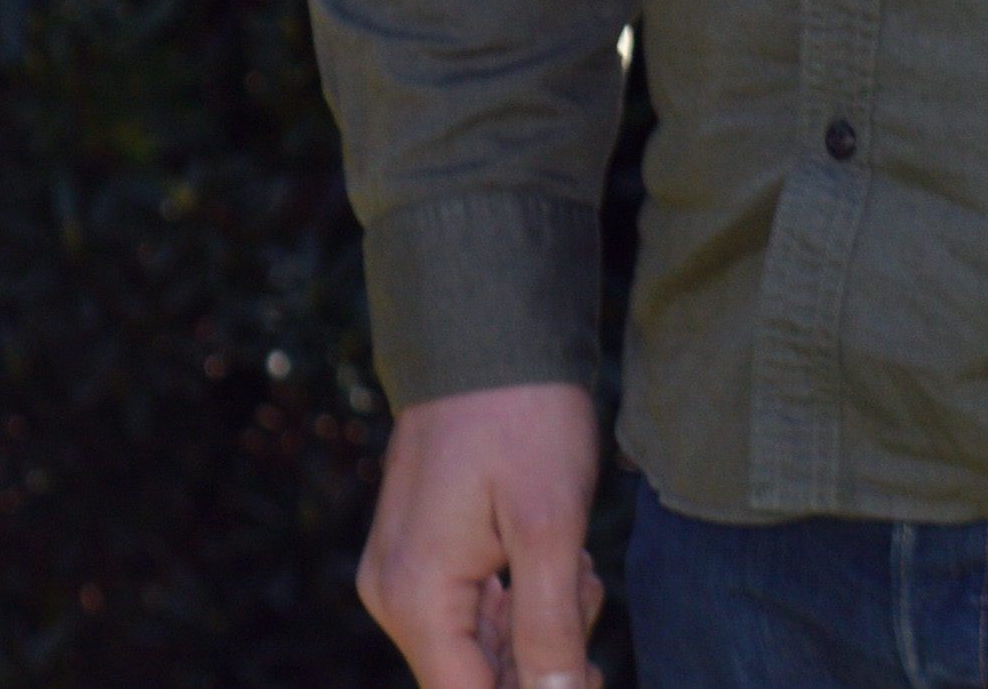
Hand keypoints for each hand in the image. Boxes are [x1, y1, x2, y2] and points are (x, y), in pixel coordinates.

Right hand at [357, 380, 603, 688]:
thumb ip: (550, 626)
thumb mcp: (551, 524)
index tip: (593, 669)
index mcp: (416, 596)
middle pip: (479, 680)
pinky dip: (522, 599)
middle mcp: (394, 596)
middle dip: (545, 654)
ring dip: (541, 623)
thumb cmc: (521, 417)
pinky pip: (473, 613)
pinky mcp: (418, 557)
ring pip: (482, 650)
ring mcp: (402, 575)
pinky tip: (552, 556)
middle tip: (585, 587)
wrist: (485, 333)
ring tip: (574, 562)